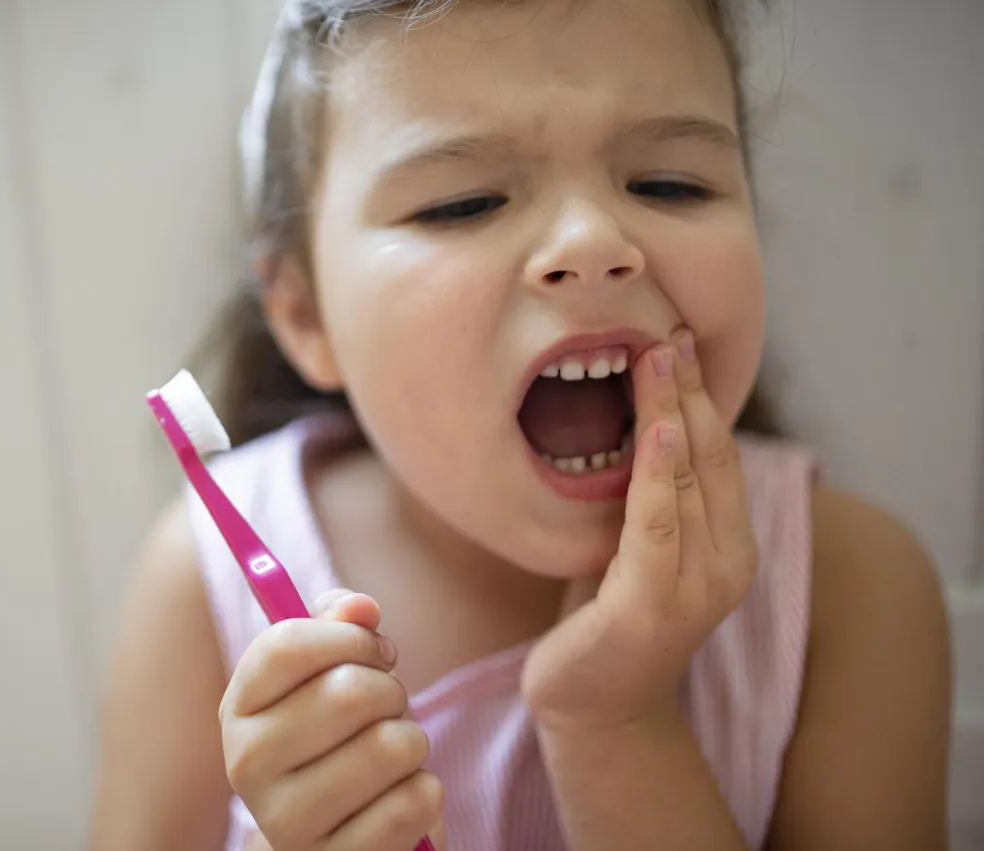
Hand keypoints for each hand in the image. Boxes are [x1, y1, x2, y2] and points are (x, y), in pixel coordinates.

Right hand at [220, 590, 446, 850]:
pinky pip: (415, 802)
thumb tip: (361, 607)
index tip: (374, 650)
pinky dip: (425, 792)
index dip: (349, 637)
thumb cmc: (336, 738)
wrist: (334, 836)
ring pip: (391, 746)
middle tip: (388, 708)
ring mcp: (287, 823)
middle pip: (349, 693)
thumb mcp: (327, 675)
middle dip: (391, 691)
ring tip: (392, 756)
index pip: (286, 645)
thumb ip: (339, 626)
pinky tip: (398, 798)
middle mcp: (247, 766)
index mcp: (239, 709)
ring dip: (412, 742)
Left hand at [521, 328, 758, 733]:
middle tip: (668, 328)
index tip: (677, 337)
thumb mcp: (634, 544)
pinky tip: (657, 428)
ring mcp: (696, 587)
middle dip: (688, 388)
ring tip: (657, 356)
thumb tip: (636, 421)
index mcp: (728, 544)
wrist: (594, 705)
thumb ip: (649, 495)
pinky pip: (656, 524)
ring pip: (685, 480)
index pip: (718, 454)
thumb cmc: (607, 616)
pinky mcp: (651, 605)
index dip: (701, 393)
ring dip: (671, 411)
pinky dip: (657, 473)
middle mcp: (727, 563)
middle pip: (709, 456)